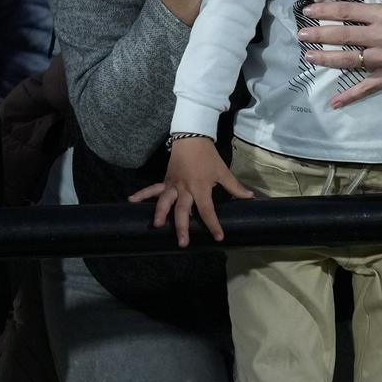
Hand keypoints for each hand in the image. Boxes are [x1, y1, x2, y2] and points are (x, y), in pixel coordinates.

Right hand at [130, 136, 251, 247]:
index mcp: (201, 187)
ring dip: (160, 213)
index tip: (219, 237)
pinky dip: (141, 194)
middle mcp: (185, 189)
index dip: (213, 224)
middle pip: (183, 210)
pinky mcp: (165, 181)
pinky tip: (131, 201)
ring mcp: (173, 185)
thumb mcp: (223, 171)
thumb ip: (235, 187)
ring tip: (157, 225)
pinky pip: (152, 189)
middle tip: (183, 243)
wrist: (192, 138)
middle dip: (182, 226)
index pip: (207, 210)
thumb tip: (250, 198)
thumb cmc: (208, 156)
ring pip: (165, 201)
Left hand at [298, 0, 381, 110]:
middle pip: (343, 35)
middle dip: (318, 35)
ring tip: (308, 57)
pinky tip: (335, 101)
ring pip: (349, 60)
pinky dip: (351, 95)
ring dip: (326, 59)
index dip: (325, 10)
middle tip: (300, 34)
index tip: (309, 10)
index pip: (347, 11)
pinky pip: (368, 87)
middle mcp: (381, 37)